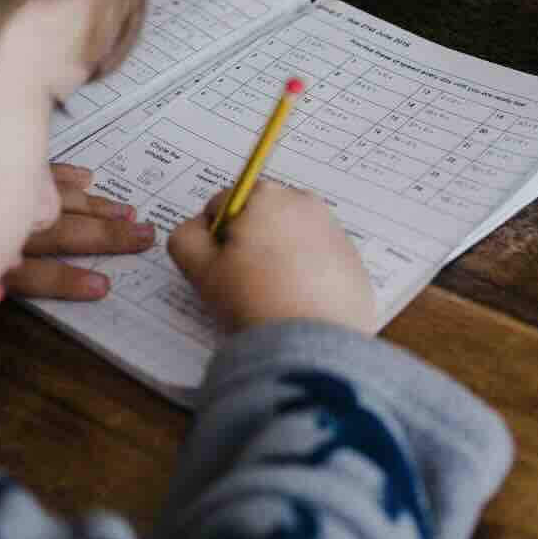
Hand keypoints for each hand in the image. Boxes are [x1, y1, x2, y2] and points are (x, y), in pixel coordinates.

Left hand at [4, 164, 154, 300]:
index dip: (68, 281)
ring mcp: (0, 195)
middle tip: (143, 236)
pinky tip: (84, 178)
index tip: (102, 286)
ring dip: (94, 207)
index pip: (35, 275)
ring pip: (56, 200)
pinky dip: (63, 174)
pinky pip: (36, 170)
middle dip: (106, 235)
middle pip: (60, 233)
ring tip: (126, 212)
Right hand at [168, 183, 376, 333]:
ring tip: (273, 295)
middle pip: (259, 218)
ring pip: (288, 238)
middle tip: (246, 283)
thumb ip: (185, 237)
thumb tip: (197, 227)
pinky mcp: (352, 259)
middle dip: (249, 243)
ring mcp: (333, 229)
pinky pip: (317, 259)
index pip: (222, 207)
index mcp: (265, 195)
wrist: (313, 343)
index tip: (222, 269)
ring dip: (277, 258)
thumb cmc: (253, 299)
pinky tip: (297, 302)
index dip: (213, 240)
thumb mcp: (200, 269)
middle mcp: (303, 201)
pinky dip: (305, 274)